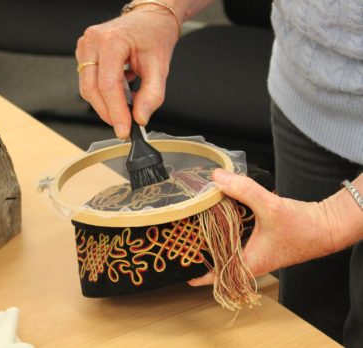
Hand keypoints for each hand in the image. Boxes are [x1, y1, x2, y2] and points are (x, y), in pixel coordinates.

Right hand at [75, 7, 179, 138]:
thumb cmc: (154, 36)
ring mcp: (86, 47)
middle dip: (109, 113)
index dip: (116, 112)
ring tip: (127, 104)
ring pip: (88, 89)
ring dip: (107, 105)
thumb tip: (140, 118)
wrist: (150, 21)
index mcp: (112, 40)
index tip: (124, 129)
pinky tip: (121, 92)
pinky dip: (105, 95)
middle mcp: (93, 42)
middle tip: (125, 125)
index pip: (108, 85)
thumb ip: (152, 95)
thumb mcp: (160, 67)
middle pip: (92, 89)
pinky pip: (89, 83)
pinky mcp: (85, 55)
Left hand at [188, 168, 337, 285]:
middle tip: (182, 237)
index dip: (197, 274)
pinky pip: (237, 238)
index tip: (181, 268)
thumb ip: (242, 190)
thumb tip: (216, 177)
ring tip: (194, 224)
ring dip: (213, 239)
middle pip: (218, 261)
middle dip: (200, 250)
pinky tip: (219, 214)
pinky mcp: (260, 241)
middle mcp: (249, 261)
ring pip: (227, 248)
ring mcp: (255, 252)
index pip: (216, 276)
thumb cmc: (303, 227)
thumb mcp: (269, 207)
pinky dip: (227, 229)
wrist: (325, 226)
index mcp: (248, 263)